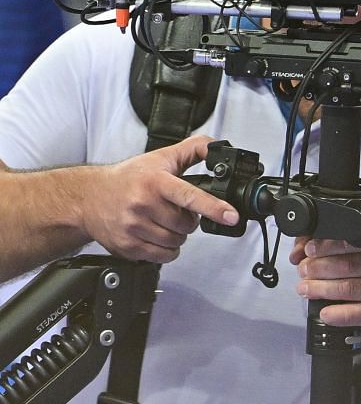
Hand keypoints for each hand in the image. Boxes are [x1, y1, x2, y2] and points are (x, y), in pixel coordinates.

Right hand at [79, 135, 240, 262]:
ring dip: (176, 235)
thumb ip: (193, 150)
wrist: (87, 197)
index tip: (230, 215)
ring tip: (161, 221)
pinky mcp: (127, 246)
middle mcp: (143, 204)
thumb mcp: (161, 158)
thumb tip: (217, 147)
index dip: (213, 207)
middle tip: (173, 210)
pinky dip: (166, 249)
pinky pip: (164, 256)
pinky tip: (154, 234)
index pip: (189, 196)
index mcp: (155, 182)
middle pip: (187, 225)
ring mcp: (134, 227)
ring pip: (177, 242)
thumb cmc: (127, 178)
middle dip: (187, 220)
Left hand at [293, 237, 360, 331]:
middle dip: (318, 268)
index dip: (325, 246)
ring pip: (349, 288)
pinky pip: (356, 313)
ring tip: (305, 289)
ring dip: (321, 289)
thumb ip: (326, 248)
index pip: (353, 240)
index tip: (309, 250)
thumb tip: (299, 252)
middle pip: (348, 265)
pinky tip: (324, 312)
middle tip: (303, 271)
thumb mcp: (357, 257)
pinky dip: (336, 314)